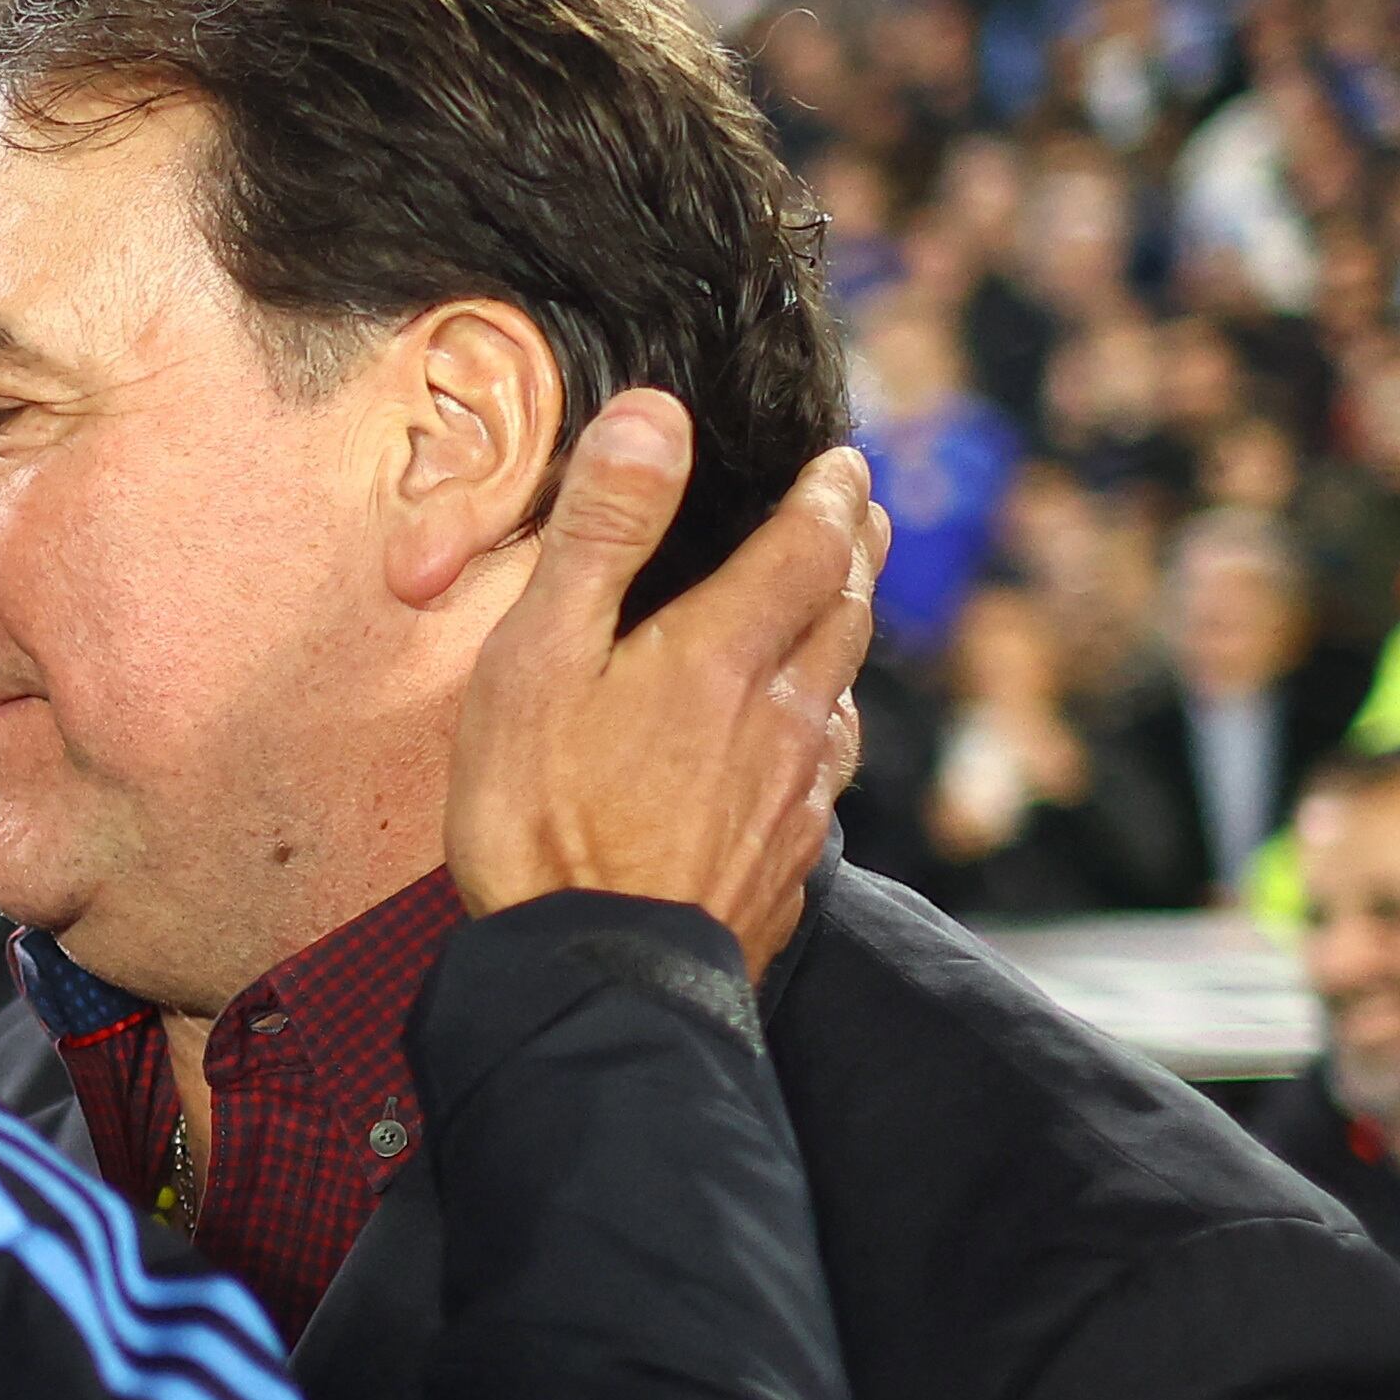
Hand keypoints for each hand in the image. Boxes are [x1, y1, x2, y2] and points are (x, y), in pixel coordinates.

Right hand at [445, 396, 878, 976]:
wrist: (592, 980)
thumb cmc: (542, 821)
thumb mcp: (539, 658)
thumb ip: (602, 535)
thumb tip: (656, 419)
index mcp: (725, 652)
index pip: (807, 544)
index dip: (829, 494)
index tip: (843, 462)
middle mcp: (782, 717)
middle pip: (844, 612)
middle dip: (853, 551)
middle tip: (860, 513)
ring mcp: (792, 798)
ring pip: (843, 694)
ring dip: (848, 637)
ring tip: (842, 609)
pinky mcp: (785, 867)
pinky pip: (825, 776)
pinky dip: (826, 728)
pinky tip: (809, 742)